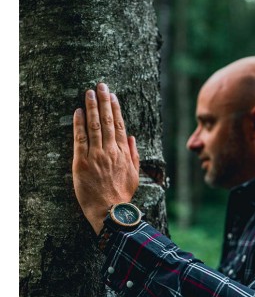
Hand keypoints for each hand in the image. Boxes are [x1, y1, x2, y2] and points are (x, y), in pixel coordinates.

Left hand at [72, 83, 139, 233]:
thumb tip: (133, 138)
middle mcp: (111, 151)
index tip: (113, 96)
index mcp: (124, 153)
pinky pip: (81, 139)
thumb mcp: (135, 175)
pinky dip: (79, 124)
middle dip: (104, 101)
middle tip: (101, 85)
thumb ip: (134, 155)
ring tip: (89, 92)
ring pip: (95, 126)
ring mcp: (97, 155)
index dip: (116, 109)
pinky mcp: (82, 162)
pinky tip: (78, 112)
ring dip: (92, 108)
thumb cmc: (122, 194)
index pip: (120, 126)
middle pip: (108, 121)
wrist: (110, 211)